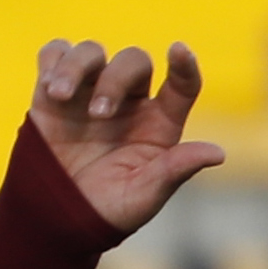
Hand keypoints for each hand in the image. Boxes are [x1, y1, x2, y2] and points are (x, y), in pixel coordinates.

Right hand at [28, 38, 222, 234]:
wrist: (54, 218)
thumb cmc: (106, 211)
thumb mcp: (143, 196)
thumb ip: (175, 171)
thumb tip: (218, 154)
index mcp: (158, 124)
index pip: (182, 85)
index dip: (185, 66)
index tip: (179, 51)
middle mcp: (129, 102)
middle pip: (134, 61)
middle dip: (115, 80)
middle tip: (97, 114)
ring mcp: (91, 92)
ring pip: (92, 52)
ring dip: (76, 66)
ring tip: (60, 94)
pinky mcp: (54, 90)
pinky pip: (56, 53)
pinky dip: (54, 60)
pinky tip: (49, 85)